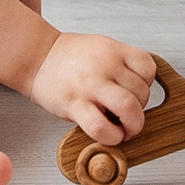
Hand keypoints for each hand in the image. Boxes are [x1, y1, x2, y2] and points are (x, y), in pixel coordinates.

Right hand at [27, 33, 155, 144]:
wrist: (36, 56)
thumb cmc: (67, 57)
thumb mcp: (101, 48)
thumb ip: (121, 65)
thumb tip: (139, 95)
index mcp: (113, 49)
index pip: (148, 68)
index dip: (147, 85)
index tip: (136, 93)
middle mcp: (105, 65)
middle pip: (141, 92)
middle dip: (139, 110)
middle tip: (129, 116)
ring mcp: (90, 84)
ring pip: (129, 108)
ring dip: (132, 126)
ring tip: (124, 130)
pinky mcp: (74, 104)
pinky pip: (102, 127)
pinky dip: (112, 136)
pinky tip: (108, 134)